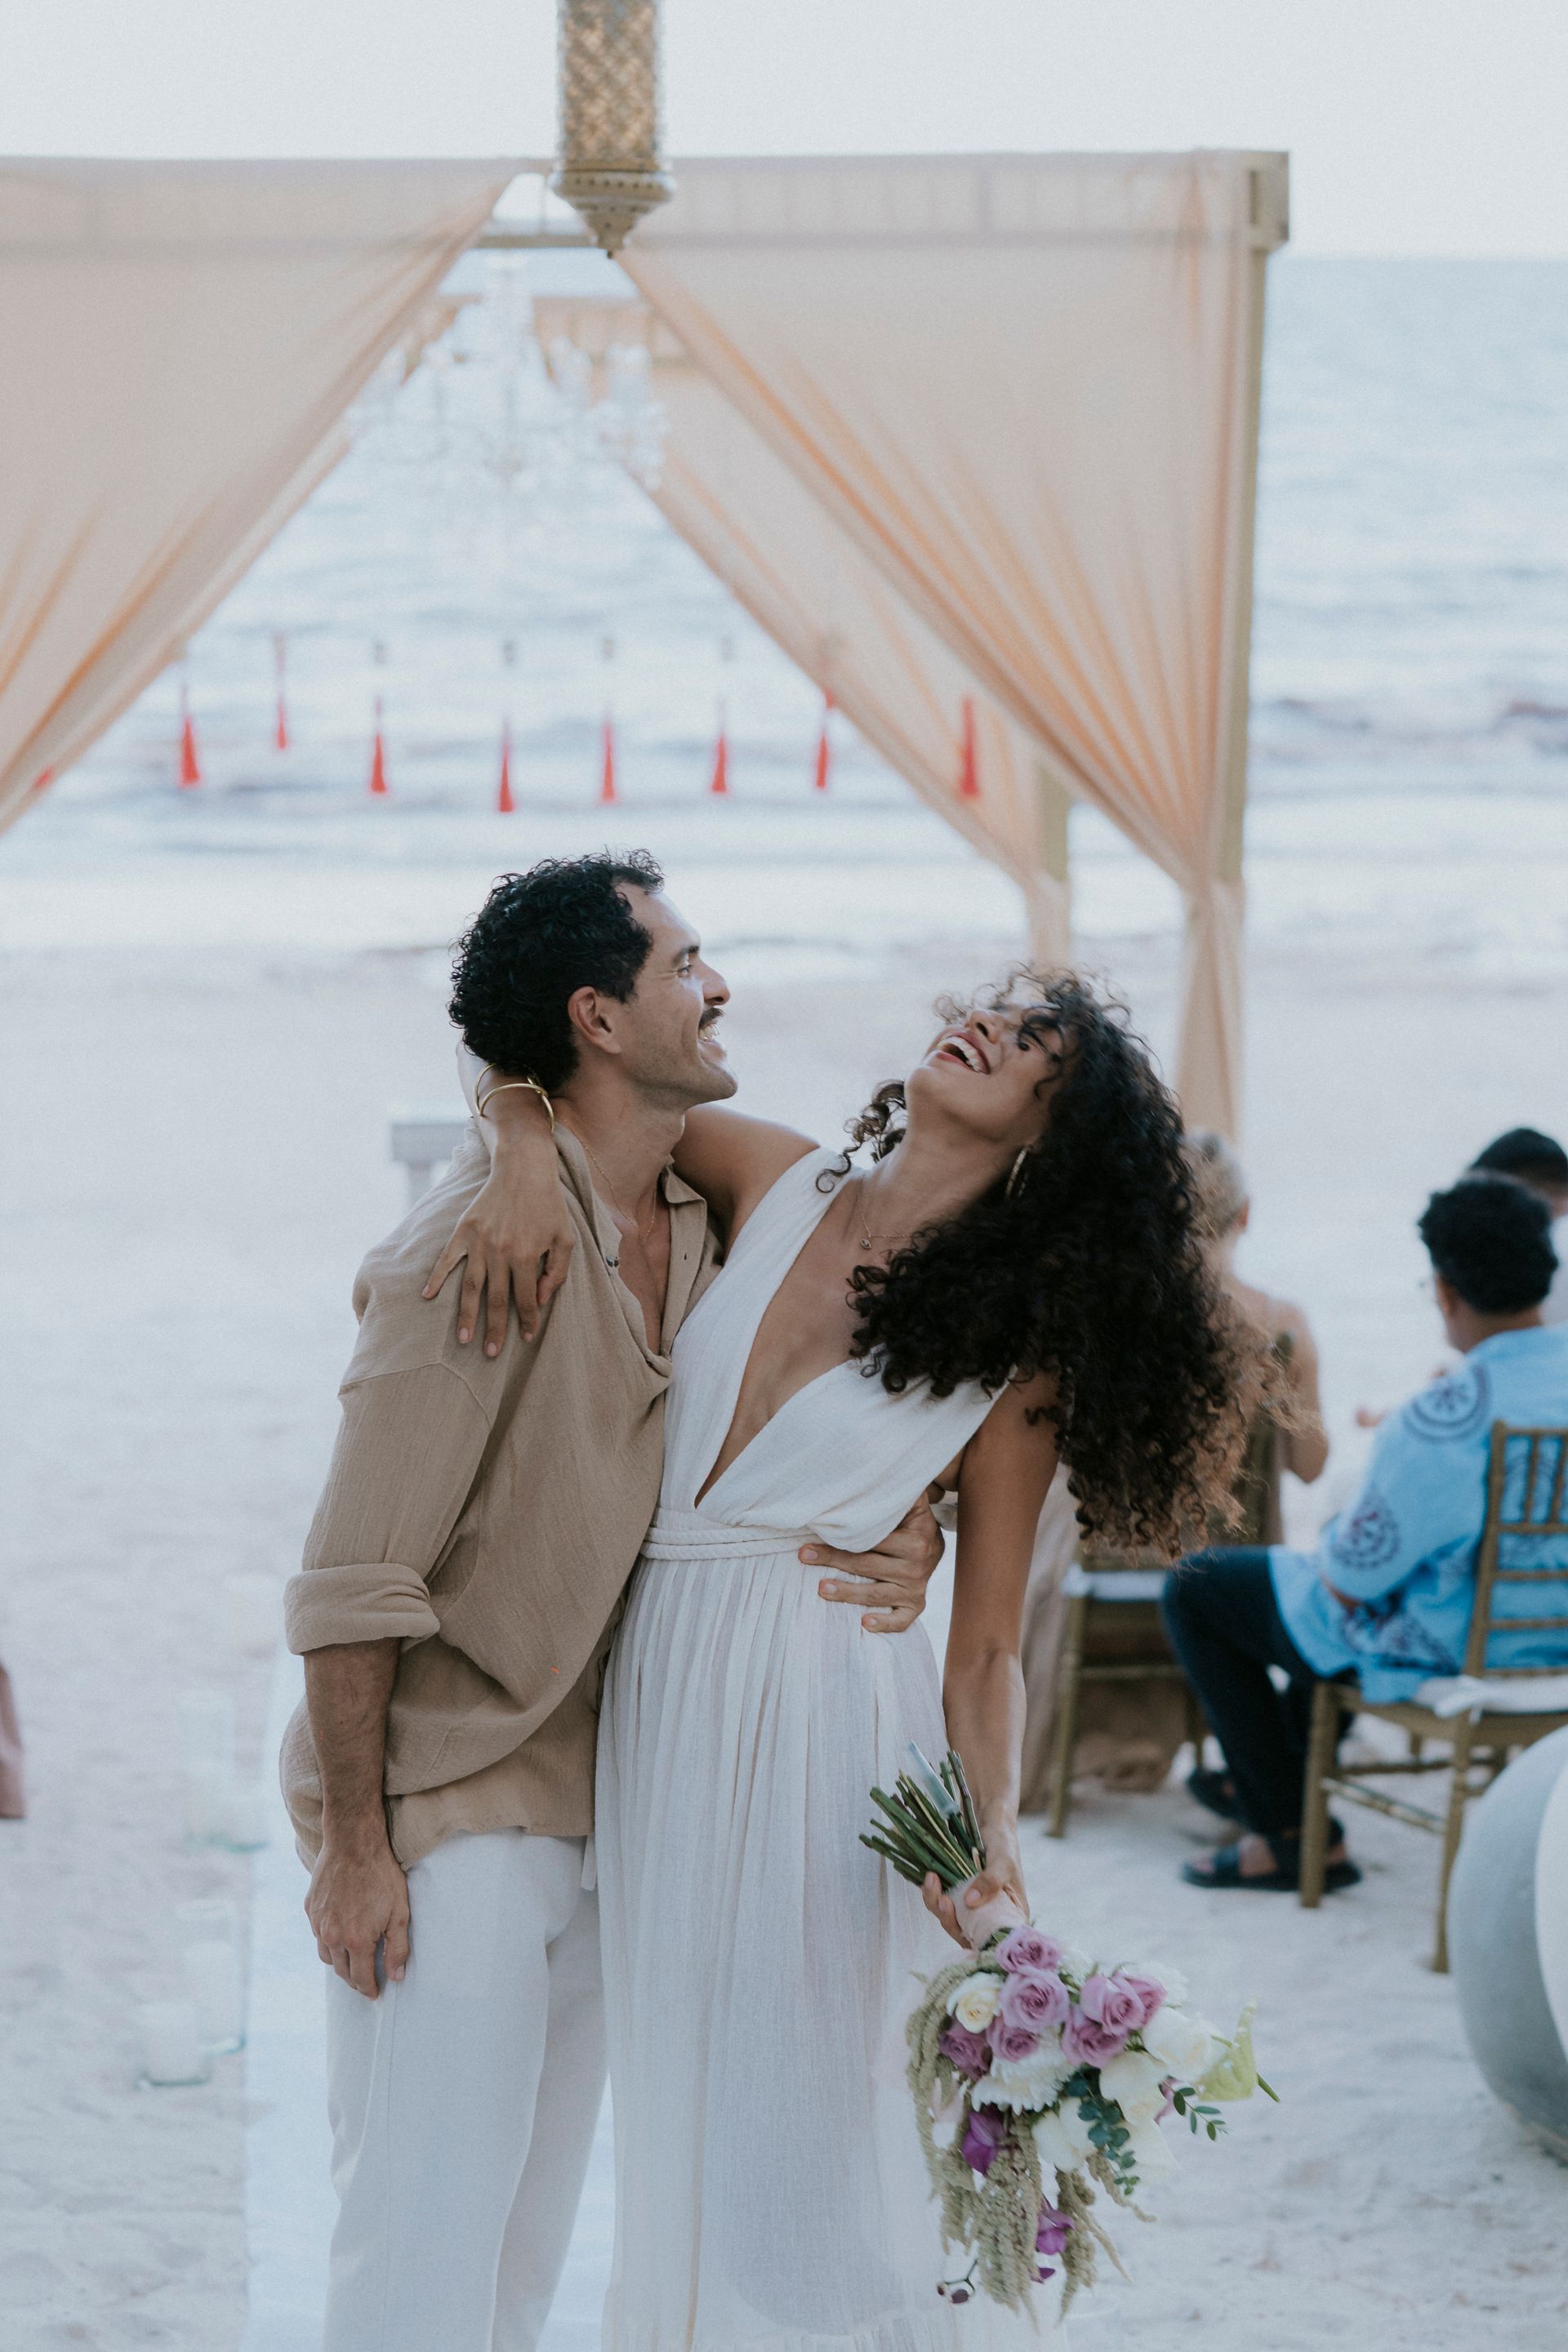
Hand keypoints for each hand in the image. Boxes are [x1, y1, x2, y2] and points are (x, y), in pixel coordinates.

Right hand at [306, 1831, 409, 1998]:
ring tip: (353, 1961)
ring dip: (340, 1962)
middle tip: (366, 1981)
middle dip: (355, 1980)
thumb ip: (398, 1948)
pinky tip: (340, 1935)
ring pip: (327, 1955)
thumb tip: (396, 1977)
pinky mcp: (310, 1908)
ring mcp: (318, 1922)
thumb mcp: (399, 1911)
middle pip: (342, 1971)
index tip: (375, 1993)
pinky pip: (318, 1935)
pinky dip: (329, 1941)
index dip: (369, 1989)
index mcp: (356, 1940)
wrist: (354, 1842)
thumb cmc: (381, 1874)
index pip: (361, 1978)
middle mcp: (333, 1936)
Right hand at [423, 1158, 574, 1351]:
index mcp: (526, 1255)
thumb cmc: (549, 1205)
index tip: (526, 1338)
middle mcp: (500, 1252)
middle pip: (496, 1299)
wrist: (523, 1167)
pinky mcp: (464, 1230)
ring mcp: (479, 1242)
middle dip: (494, 1329)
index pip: (526, 1299)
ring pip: (471, 1287)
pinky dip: (436, 1277)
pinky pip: (447, 1259)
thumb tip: (541, 1300)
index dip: (527, 1321)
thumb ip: (557, 1271)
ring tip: (463, 1339)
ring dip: (466, 1315)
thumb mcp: (565, 1237)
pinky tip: (428, 1297)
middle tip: (490, 1353)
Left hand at [802, 1491, 942, 1632]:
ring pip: (878, 1595)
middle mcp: (917, 1567)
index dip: (842, 1538)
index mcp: (915, 1541)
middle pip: (868, 1566)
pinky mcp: (915, 1605)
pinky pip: (901, 1620)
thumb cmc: (911, 1521)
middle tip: (805, 1556)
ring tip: (821, 1589)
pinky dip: (885, 1624)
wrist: (935, 1545)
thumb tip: (875, 1471)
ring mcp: (916, 1589)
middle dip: (834, 1561)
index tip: (812, 1537)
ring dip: (848, 1593)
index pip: (873, 1541)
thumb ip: (897, 1492)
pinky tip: (864, 1624)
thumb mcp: (911, 1505)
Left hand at [921, 1838, 1028, 1948]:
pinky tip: (928, 1880)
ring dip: (937, 1904)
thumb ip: (991, 1882)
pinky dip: (933, 1894)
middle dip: (949, 1919)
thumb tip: (970, 1901)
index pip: (992, 1942)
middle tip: (942, 1900)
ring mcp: (973, 1908)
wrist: (992, 1825)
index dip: (974, 1940)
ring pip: (951, 1919)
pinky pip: (943, 1904)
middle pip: (966, 1933)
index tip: (960, 1924)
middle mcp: (991, 1917)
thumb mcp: (1003, 1862)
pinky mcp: (958, 1897)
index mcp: (1011, 1917)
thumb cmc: (1005, 1844)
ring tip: (931, 1880)